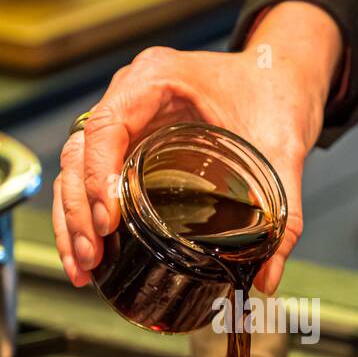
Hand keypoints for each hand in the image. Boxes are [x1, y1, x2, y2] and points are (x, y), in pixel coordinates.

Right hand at [53, 0, 342, 293]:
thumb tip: (266, 280)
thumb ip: (285, 215)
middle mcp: (129, 95)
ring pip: (75, 168)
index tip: (109, 221)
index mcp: (156, 79)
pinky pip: (90, 177)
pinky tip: (87, 257)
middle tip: (93, 258)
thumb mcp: (284, 151)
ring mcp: (124, 119)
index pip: (107, 126)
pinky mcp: (127, 142)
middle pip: (79, 152)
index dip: (98, 175)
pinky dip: (83, 216)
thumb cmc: (275, 96)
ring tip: (83, 269)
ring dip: (72, 220)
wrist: (279, 76)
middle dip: (79, 211)